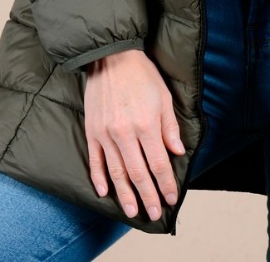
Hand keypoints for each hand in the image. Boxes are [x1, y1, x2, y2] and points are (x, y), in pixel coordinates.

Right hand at [84, 48, 185, 220]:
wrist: (111, 56)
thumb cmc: (142, 74)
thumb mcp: (163, 97)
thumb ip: (169, 127)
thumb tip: (177, 152)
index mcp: (146, 124)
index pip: (158, 163)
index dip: (166, 184)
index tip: (172, 198)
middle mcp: (125, 133)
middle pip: (138, 173)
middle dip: (148, 196)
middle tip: (154, 214)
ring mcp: (106, 134)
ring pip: (116, 172)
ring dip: (125, 195)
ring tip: (132, 211)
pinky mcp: (92, 131)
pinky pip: (95, 160)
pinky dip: (99, 178)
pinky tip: (104, 192)